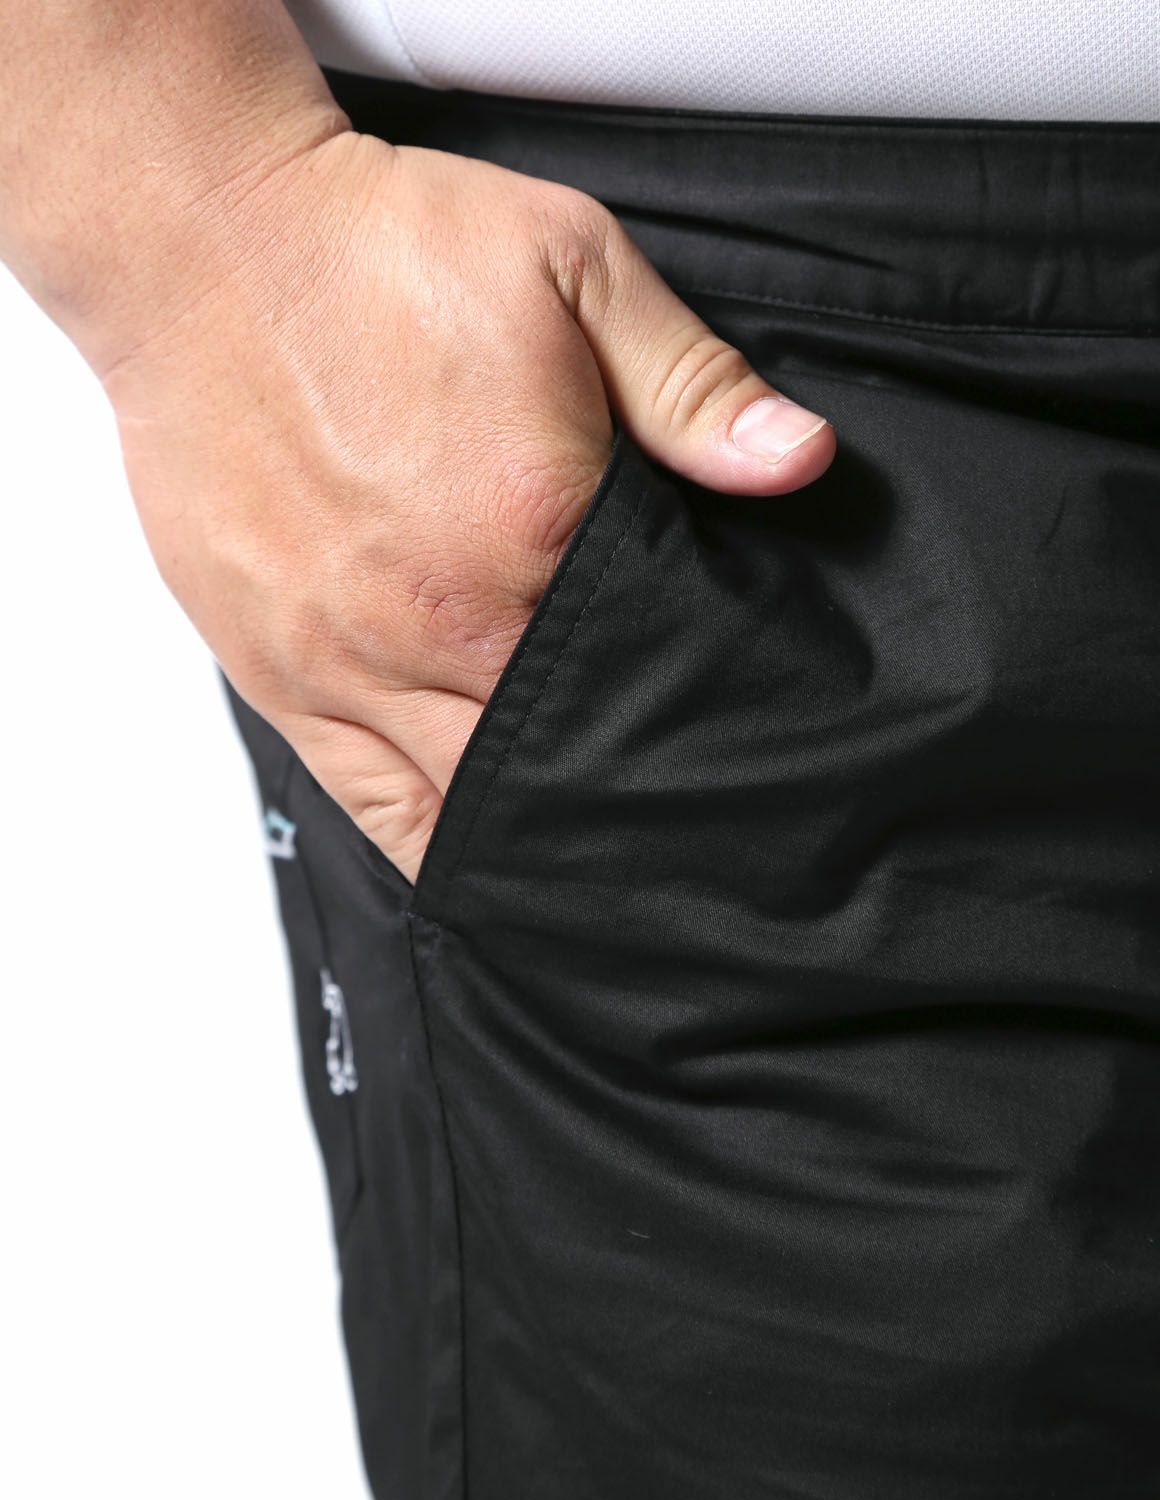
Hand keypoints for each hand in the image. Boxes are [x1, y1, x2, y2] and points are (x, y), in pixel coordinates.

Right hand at [100, 130, 835, 884]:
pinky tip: (486, 857)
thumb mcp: (570, 266)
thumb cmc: (378, 253)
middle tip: (684, 813)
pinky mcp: (278, 671)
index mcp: (533, 528)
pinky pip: (370, 803)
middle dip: (632, 789)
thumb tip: (797, 460)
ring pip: (474, 802)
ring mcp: (348, 658)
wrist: (206, 244)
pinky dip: (437, 843)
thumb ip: (689, 380)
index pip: (654, 665)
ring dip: (543, 831)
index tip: (740, 729)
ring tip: (604, 853)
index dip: (707, 707)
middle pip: (569, 758)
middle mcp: (441, 616)